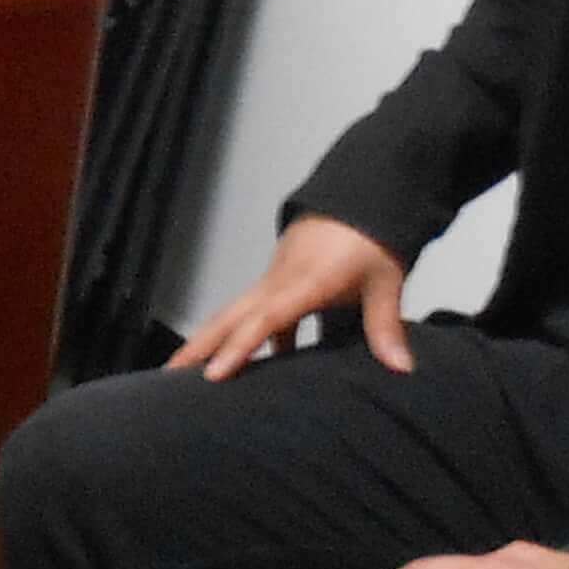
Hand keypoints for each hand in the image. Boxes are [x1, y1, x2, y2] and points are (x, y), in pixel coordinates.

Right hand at [170, 215, 414, 377]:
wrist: (364, 190)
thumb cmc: (374, 236)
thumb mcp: (386, 280)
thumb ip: (386, 326)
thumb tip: (402, 369)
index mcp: (307, 280)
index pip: (267, 318)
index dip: (241, 348)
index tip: (215, 375)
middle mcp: (281, 279)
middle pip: (231, 316)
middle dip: (199, 347)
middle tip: (167, 377)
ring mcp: (275, 277)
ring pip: (235, 313)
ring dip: (211, 341)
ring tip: (186, 374)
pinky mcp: (279, 277)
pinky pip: (255, 310)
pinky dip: (247, 335)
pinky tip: (253, 364)